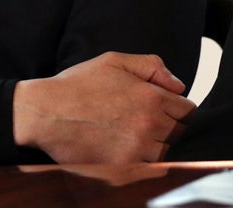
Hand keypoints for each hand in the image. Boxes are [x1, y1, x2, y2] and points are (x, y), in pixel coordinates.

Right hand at [12, 52, 195, 163]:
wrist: (45, 113)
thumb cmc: (78, 85)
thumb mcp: (115, 61)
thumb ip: (152, 67)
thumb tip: (179, 85)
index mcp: (150, 97)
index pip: (187, 110)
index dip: (179, 109)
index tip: (167, 110)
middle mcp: (148, 124)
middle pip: (181, 133)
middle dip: (171, 127)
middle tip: (150, 124)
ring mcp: (136, 149)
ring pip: (167, 153)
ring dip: (159, 146)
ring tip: (138, 138)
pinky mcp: (122, 168)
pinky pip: (149, 169)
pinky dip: (145, 162)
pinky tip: (131, 151)